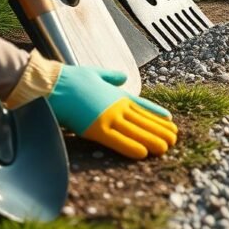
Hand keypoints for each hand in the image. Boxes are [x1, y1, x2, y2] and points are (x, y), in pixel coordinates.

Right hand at [49, 65, 177, 159]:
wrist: (54, 84)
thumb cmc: (71, 79)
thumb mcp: (96, 73)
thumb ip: (111, 76)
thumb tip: (123, 76)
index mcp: (117, 95)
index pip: (142, 106)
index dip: (156, 113)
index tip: (170, 119)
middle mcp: (117, 106)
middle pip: (143, 120)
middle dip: (160, 130)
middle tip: (174, 140)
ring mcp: (108, 117)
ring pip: (136, 131)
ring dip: (151, 141)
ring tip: (165, 148)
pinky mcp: (96, 128)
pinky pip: (117, 140)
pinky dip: (131, 147)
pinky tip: (143, 154)